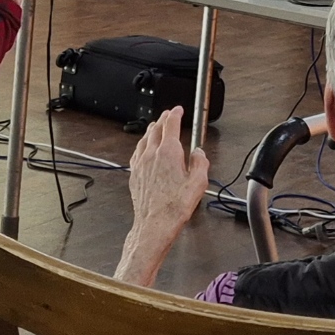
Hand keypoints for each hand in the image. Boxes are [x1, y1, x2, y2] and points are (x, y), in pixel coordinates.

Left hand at [114, 108, 211, 287]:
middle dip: (163, 119)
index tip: (178, 110)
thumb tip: (198, 153)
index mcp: (168, 152)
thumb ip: (200, 163)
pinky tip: (144, 148)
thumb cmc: (174, 207)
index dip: (175, 114)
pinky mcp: (134, 174)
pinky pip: (137, 152)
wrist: (154, 224)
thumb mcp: (198, 183)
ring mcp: (141, 163)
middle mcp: (152, 154)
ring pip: (144, 139)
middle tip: (168, 115)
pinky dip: (142, 144)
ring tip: (156, 127)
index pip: (171, 125)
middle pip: (156, 129)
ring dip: (151, 129)